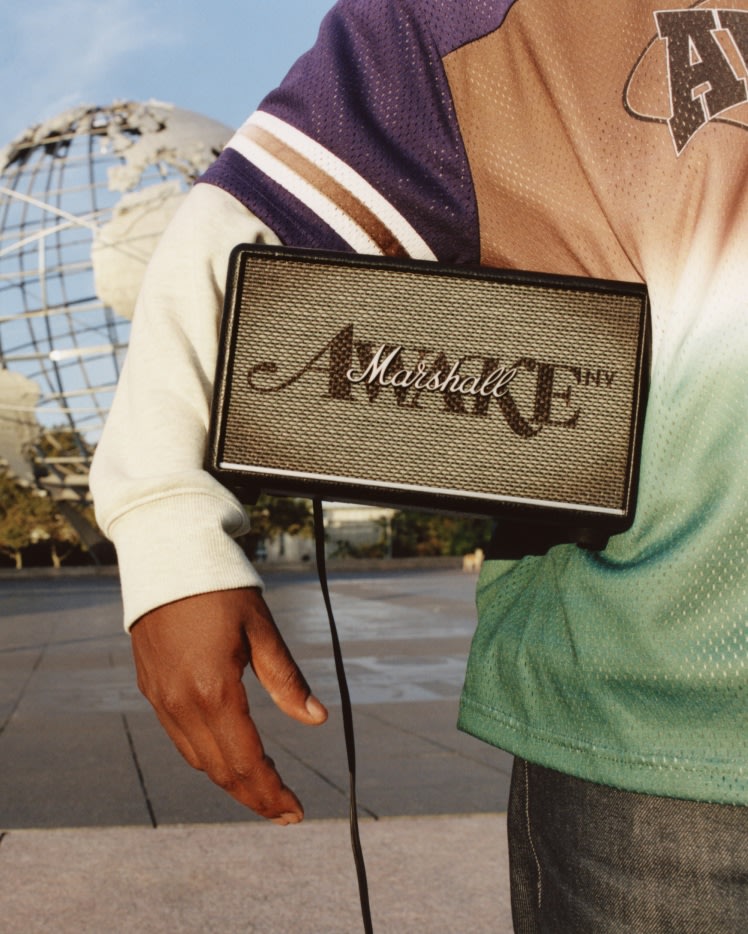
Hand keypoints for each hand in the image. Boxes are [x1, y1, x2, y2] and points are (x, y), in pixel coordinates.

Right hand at [130, 587, 327, 823]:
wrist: (166, 555)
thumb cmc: (222, 588)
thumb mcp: (262, 630)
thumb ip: (287, 679)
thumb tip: (317, 720)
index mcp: (214, 691)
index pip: (247, 762)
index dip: (272, 793)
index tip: (296, 811)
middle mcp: (181, 704)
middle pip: (220, 771)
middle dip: (255, 796)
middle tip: (286, 812)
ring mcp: (161, 698)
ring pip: (197, 759)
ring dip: (231, 780)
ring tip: (263, 790)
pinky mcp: (151, 688)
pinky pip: (180, 738)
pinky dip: (207, 756)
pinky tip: (228, 754)